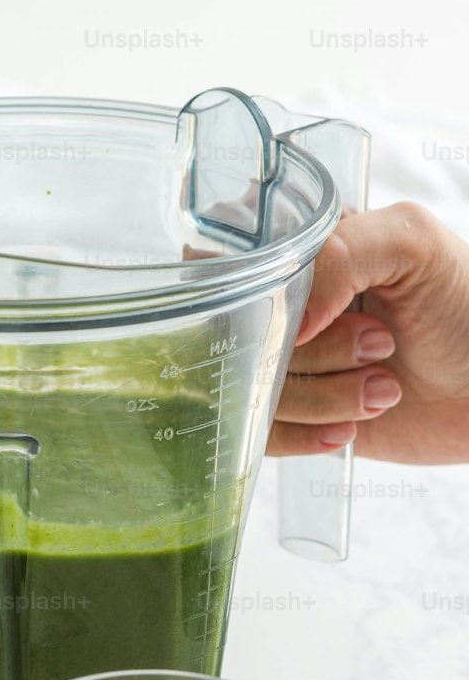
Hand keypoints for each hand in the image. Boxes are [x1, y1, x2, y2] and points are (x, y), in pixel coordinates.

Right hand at [269, 202, 468, 462]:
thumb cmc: (464, 307)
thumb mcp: (413, 243)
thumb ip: (341, 252)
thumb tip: (288, 323)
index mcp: (301, 254)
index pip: (233, 272)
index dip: (268, 303)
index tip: (322, 317)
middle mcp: (285, 310)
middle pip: (243, 340)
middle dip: (317, 354)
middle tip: (381, 346)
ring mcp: (285, 366)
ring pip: (254, 392)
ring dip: (324, 398)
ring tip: (384, 389)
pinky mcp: (293, 419)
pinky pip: (263, 436)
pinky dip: (307, 435)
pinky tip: (351, 426)